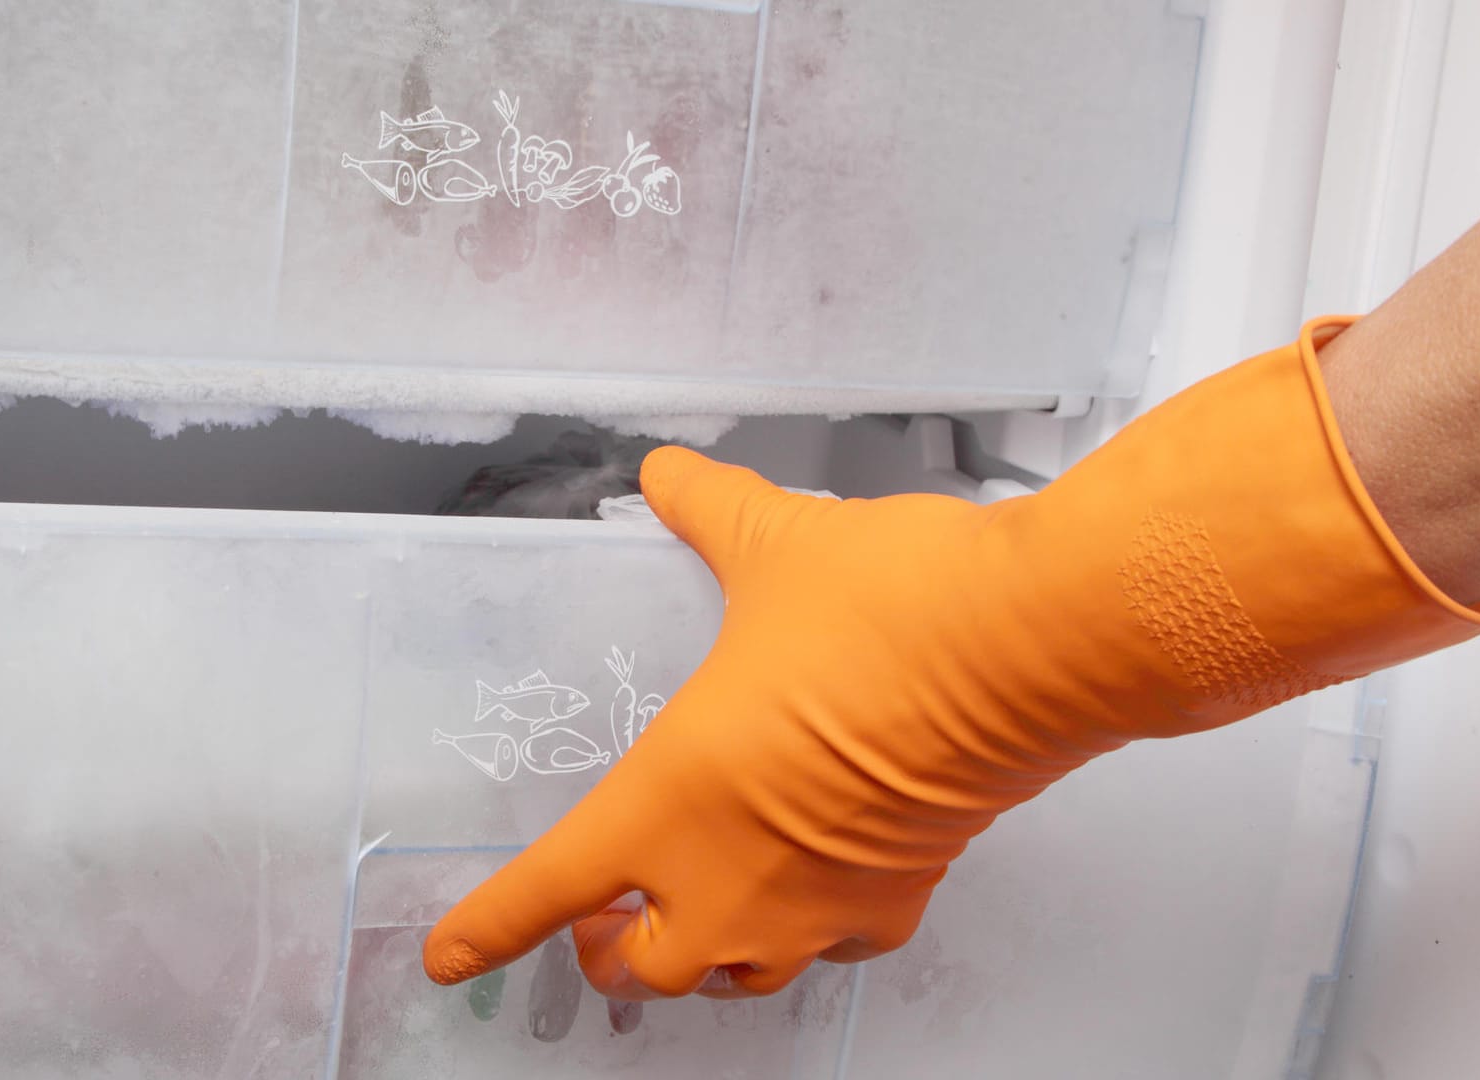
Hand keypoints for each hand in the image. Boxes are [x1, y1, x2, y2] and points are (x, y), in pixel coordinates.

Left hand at [423, 322, 1479, 999]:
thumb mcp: (773, 543)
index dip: (491, 927)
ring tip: (692, 912)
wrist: (1027, 650)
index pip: (550, 887)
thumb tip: (666, 474)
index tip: (451, 953)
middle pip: (638, 973)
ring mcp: (818, 902)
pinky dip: (809, 933)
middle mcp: (733, 875)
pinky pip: (834, 948)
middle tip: (601, 917)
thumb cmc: (894, 609)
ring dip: (697, 961)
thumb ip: (704, 511)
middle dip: (604, 957)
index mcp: (672, 796)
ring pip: (733, 982)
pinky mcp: (897, 900)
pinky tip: (812, 886)